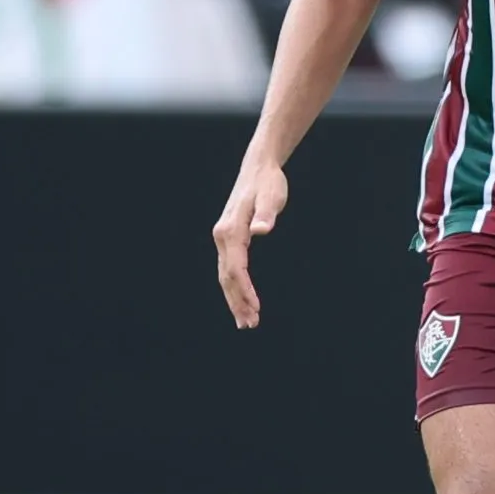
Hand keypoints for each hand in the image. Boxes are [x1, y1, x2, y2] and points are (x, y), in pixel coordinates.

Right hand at [212, 158, 289, 328]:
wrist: (258, 169)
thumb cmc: (268, 183)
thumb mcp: (272, 196)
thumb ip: (267, 214)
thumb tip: (261, 230)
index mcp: (230, 230)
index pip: (235, 268)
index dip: (245, 291)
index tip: (256, 308)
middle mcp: (222, 236)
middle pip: (226, 277)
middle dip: (237, 303)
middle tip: (250, 325)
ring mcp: (223, 238)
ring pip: (224, 276)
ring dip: (234, 299)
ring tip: (246, 321)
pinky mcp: (228, 238)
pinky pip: (228, 268)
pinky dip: (234, 287)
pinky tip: (242, 300)